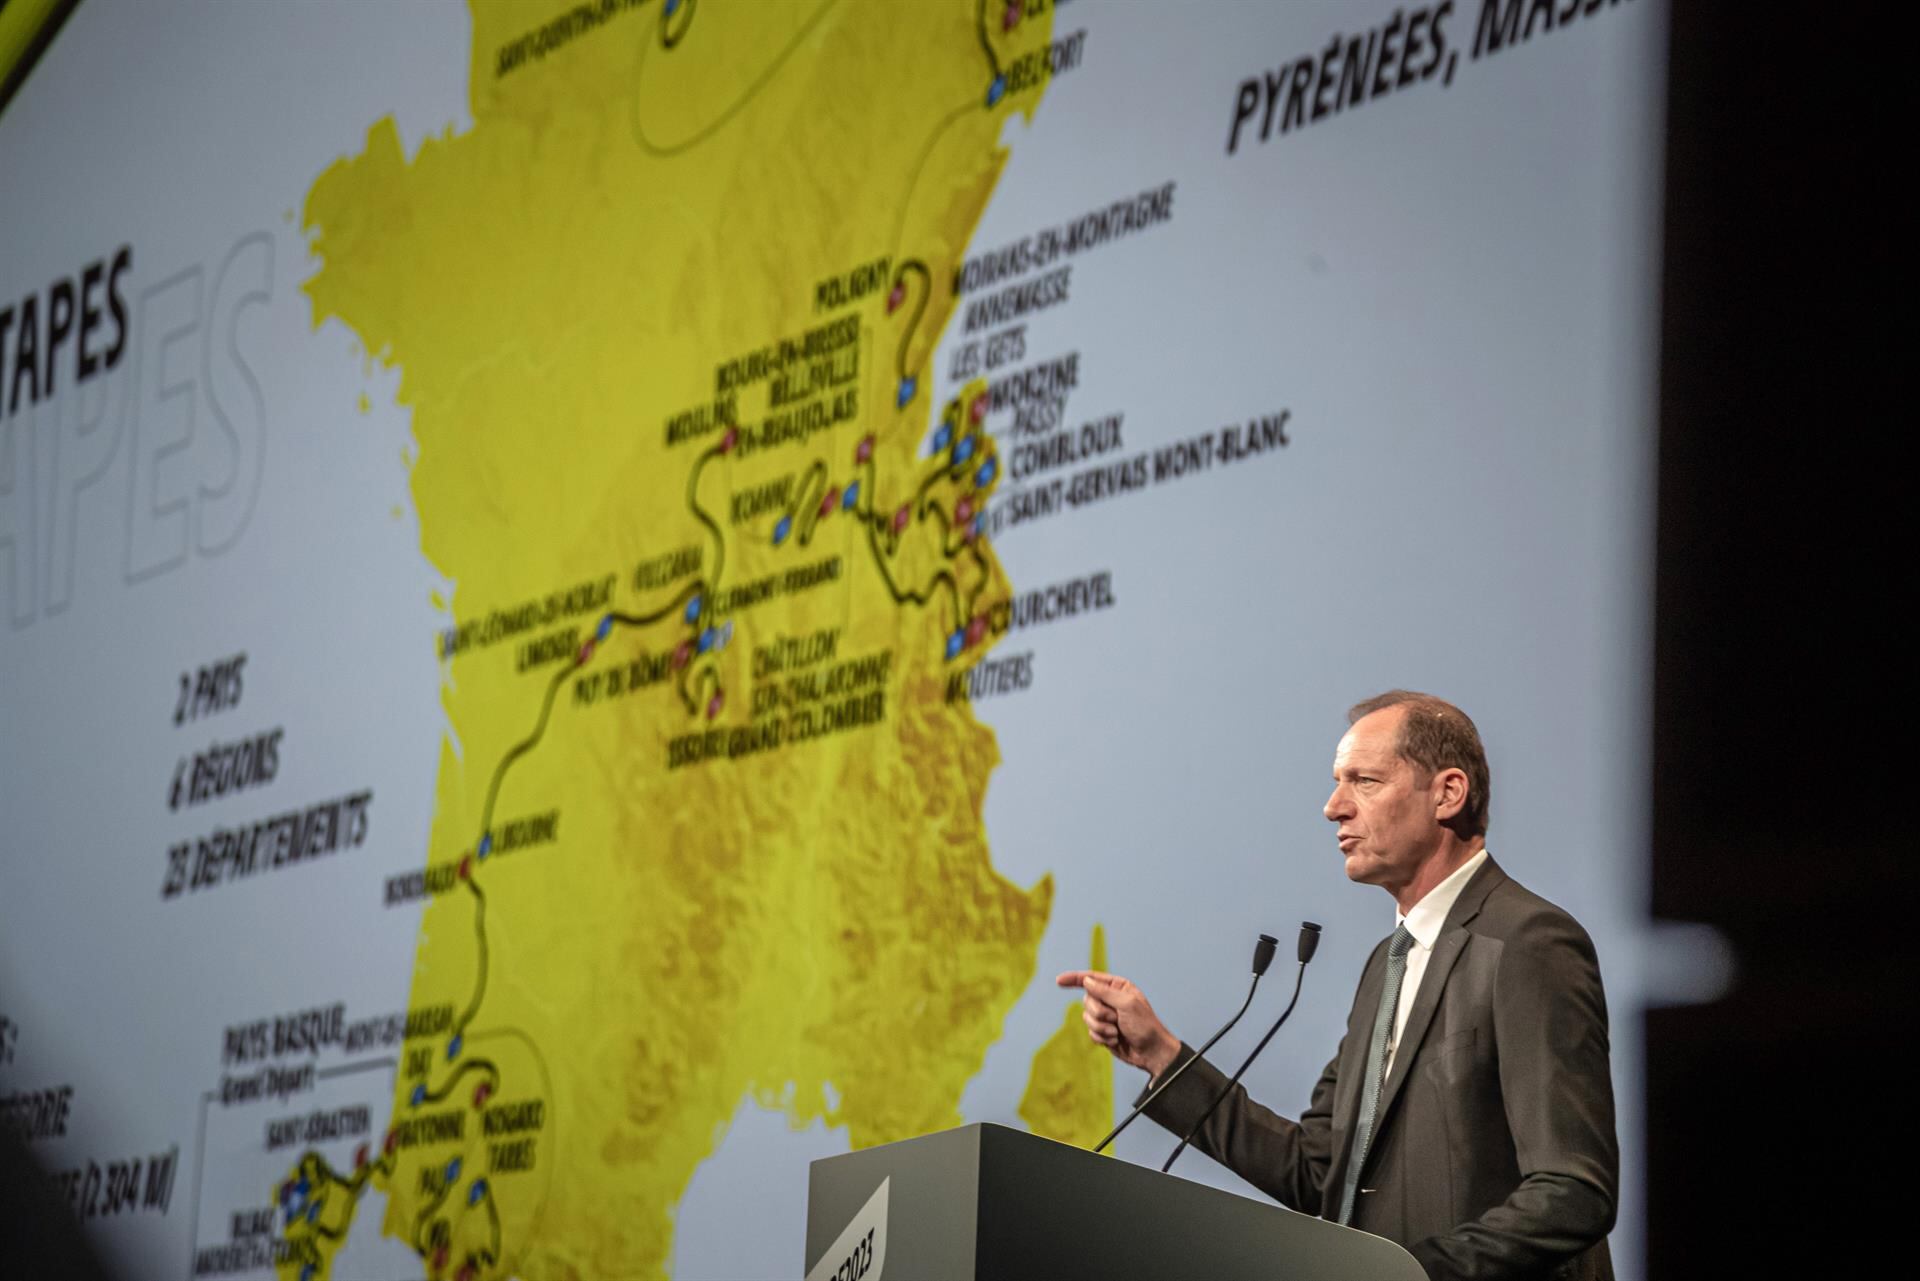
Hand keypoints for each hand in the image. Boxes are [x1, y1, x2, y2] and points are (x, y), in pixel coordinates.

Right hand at [1055, 970, 1180, 1078]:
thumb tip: (1086, 980)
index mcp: (1118, 987)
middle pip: (1087, 1001)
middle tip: (1116, 1019)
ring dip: (1102, 1027)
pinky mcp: (1103, 1032)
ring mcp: (1106, 1017)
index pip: (1091, 979)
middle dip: (1100, 1013)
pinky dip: (1102, 1037)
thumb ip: (1105, 991)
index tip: (1059, 980)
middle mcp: (1110, 1000)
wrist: (1151, 1052)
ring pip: (1087, 1018)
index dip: (1074, 979)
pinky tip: (1116, 1040)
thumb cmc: (1145, 1025)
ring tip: (1118, 1031)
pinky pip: (1091, 1032)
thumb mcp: (1127, 1004)